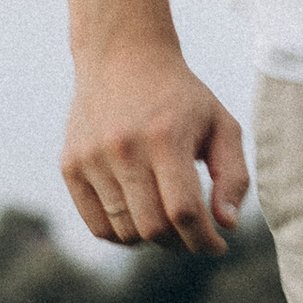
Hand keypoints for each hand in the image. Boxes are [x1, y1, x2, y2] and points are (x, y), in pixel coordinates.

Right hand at [62, 43, 248, 256]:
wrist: (122, 57)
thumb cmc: (181, 97)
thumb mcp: (222, 125)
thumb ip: (232, 176)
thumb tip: (227, 225)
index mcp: (165, 138)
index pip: (184, 211)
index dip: (204, 240)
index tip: (219, 245)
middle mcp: (123, 149)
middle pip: (153, 228)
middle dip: (182, 243)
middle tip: (195, 235)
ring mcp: (91, 159)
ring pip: (125, 232)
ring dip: (153, 240)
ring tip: (169, 222)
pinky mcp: (70, 166)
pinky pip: (97, 226)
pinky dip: (122, 236)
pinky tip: (141, 221)